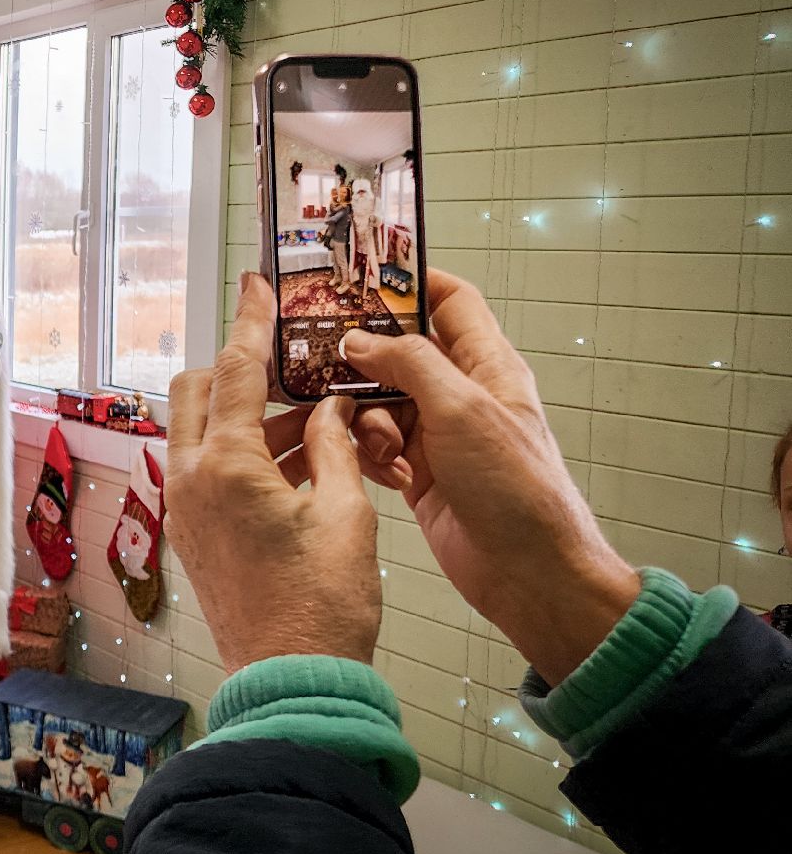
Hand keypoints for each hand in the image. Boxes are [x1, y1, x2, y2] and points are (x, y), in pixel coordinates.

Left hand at [165, 274, 382, 671]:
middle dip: (240, 368)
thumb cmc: (323, 607)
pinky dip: (246, 452)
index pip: (238, 370)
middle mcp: (190, 481)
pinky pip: (209, 470)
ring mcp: (186, 509)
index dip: (253, 322)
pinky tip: (299, 458)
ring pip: (202, 431)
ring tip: (315, 417)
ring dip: (249, 415)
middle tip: (290, 361)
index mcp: (225, 465)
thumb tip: (328, 408)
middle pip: (199, 391)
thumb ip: (332, 445)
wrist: (293, 682)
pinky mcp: (194, 534)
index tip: (257, 285)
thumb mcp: (346, 512)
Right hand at [341, 270, 638, 684]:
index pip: (450, 302)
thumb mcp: (463, 409)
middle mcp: (462, 395)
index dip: (410, 284)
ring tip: (379, 445)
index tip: (360, 280)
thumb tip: (361, 339)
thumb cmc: (518, 491)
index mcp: (487, 366)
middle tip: (324, 361)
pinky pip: (375, 444)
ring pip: (379, 402)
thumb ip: (409, 363)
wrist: (528, 572)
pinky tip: (384, 472)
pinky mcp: (418, 471)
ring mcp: (439, 435)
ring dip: (366, 419)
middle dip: (365, 360)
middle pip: (400, 353)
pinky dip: (369, 453)